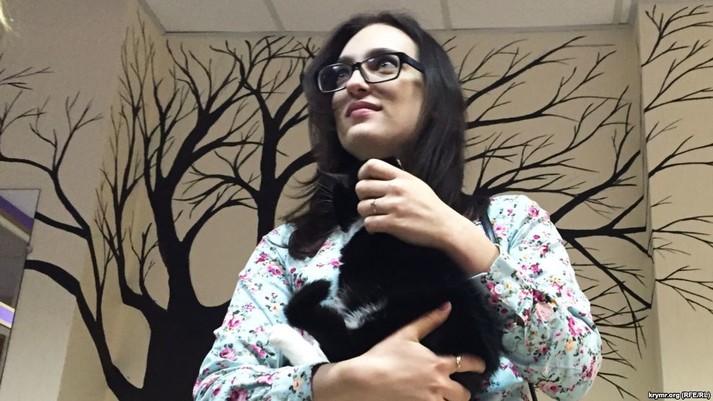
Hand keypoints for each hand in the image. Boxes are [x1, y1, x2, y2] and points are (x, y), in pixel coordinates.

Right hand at [312, 303, 484, 400]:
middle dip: (464, 393)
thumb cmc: (383, 356)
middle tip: (460, 391)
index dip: (478, 365)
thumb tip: (447, 306)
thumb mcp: (406, 334)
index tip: (482, 367)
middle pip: (464, 394)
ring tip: (445, 399)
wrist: (365, 380)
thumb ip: (429, 321)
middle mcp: (439, 385)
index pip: (467, 364)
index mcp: (438, 364)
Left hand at [355, 159, 463, 249]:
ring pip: (362, 207)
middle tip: (370, 203)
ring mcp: (394, 206)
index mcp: (402, 177)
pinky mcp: (393, 224)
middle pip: (361, 187)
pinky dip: (370, 227)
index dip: (362, 173)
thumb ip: (398, 178)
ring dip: (366, 213)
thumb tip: (377, 176)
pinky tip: (378, 227)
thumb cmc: (430, 205)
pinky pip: (368, 223)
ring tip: (375, 216)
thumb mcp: (416, 184)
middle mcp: (396, 189)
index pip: (372, 165)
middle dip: (361, 196)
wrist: (444, 225)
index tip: (364, 181)